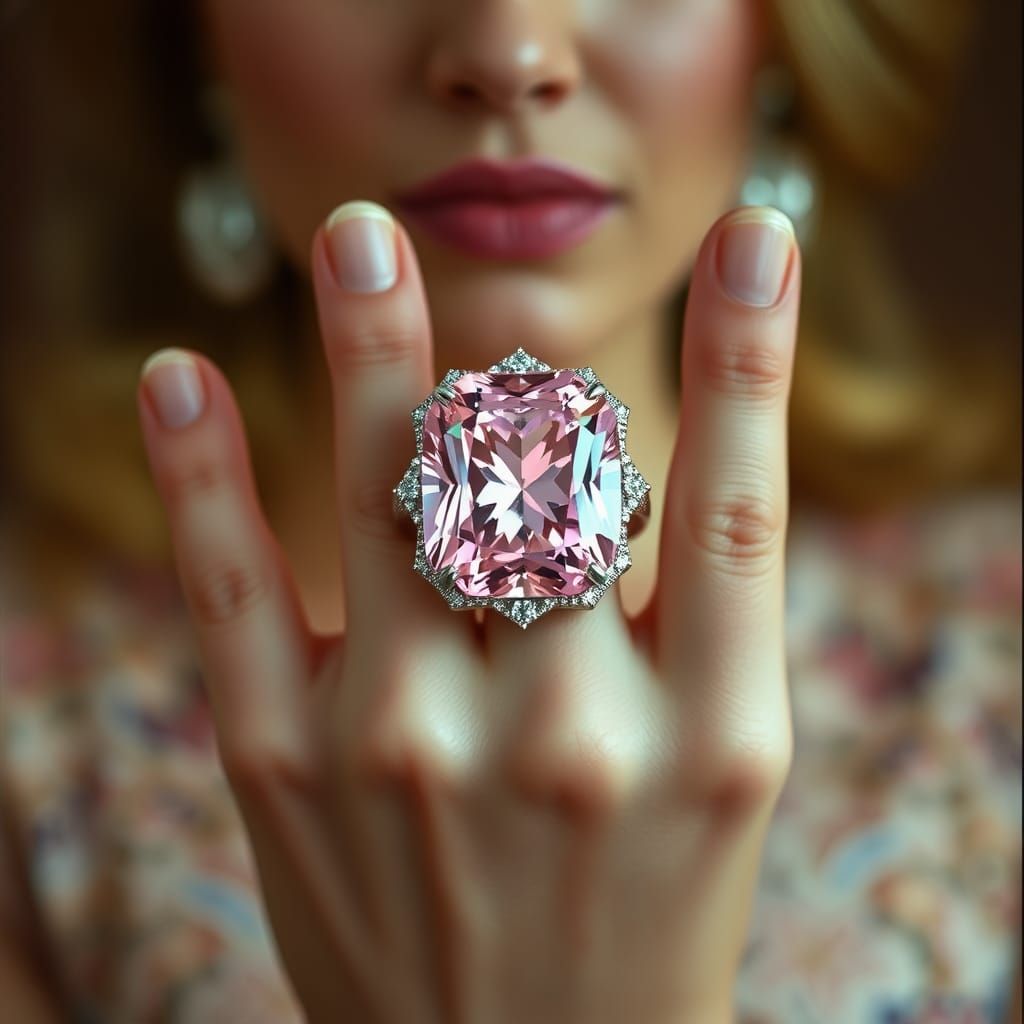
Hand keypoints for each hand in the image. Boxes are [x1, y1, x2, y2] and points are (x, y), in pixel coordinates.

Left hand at [137, 202, 799, 1022]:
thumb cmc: (644, 899)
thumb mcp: (715, 772)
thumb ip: (690, 617)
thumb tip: (613, 440)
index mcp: (710, 740)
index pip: (742, 508)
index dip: (755, 358)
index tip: (759, 238)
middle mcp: (565, 741)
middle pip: (544, 490)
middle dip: (511, 362)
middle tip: (439, 241)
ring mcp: (411, 754)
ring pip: (398, 507)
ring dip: (371, 355)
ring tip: (356, 240)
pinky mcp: (289, 771)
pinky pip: (237, 594)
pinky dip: (203, 476)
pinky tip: (180, 380)